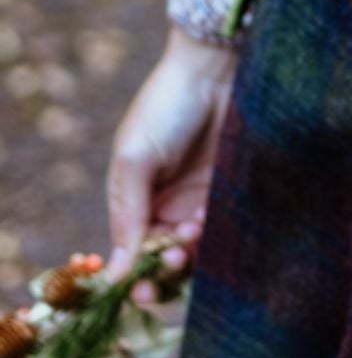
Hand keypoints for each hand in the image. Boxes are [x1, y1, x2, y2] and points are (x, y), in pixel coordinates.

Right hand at [104, 22, 239, 293]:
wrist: (215, 66)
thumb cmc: (166, 105)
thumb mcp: (135, 157)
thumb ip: (128, 215)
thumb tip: (113, 275)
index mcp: (137, 203)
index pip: (133, 256)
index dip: (136, 279)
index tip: (142, 291)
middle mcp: (169, 207)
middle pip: (167, 260)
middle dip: (168, 271)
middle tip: (173, 260)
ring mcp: (202, 199)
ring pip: (199, 250)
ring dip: (194, 252)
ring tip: (193, 228)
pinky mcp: (232, 190)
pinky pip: (226, 228)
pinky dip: (219, 234)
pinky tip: (211, 216)